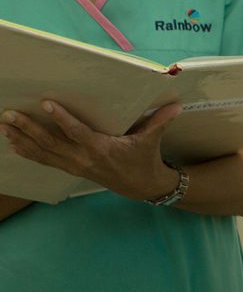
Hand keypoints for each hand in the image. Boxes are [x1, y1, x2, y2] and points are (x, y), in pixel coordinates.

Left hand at [0, 100, 182, 200]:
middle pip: (51, 143)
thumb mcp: (152, 139)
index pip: (77, 132)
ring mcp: (75, 165)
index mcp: (101, 148)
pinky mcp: (73, 168)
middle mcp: (83, 158)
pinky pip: (46, 160)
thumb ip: (161, 120)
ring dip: (22, 139)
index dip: (62, 119)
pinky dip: (29, 152)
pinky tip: (14, 144)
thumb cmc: (145, 160)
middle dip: (28, 129)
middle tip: (10, 115)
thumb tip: (176, 104)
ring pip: (44, 152)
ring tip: (5, 126)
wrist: (142, 187)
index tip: (46, 104)